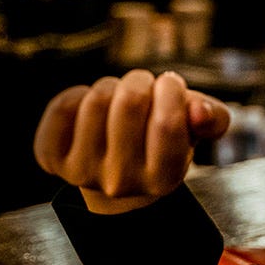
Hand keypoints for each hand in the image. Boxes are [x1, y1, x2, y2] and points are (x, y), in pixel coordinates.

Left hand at [34, 69, 229, 214]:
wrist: (118, 176)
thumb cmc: (160, 141)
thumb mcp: (194, 130)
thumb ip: (212, 118)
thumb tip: (199, 111)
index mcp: (162, 178)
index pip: (168, 122)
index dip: (171, 88)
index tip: (169, 85)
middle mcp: (121, 182)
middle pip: (128, 102)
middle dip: (139, 81)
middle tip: (142, 88)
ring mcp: (82, 173)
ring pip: (96, 99)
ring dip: (110, 87)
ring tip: (116, 100)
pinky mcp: (52, 159)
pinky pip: (62, 107)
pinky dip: (76, 95)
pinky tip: (88, 108)